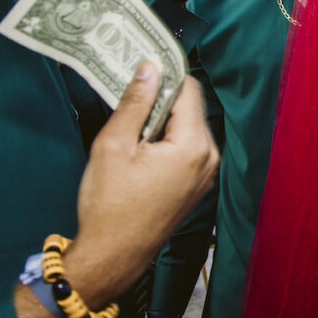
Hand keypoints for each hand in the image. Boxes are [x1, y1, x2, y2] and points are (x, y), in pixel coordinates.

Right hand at [66, 63, 218, 308]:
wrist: (112, 256)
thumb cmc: (109, 206)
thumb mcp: (114, 145)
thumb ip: (134, 102)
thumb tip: (148, 68)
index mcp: (193, 146)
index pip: (188, 90)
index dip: (164, 73)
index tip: (142, 62)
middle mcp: (208, 158)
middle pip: (189, 107)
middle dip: (161, 98)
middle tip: (128, 93)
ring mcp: (205, 174)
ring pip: (187, 127)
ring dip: (161, 120)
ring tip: (130, 125)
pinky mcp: (196, 185)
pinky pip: (186, 148)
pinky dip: (166, 139)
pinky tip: (139, 146)